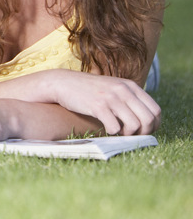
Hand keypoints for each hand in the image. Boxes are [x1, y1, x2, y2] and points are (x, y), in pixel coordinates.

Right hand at [42, 70, 160, 135]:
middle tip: (133, 135)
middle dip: (144, 133)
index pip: (156, 110)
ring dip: (129, 134)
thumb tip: (146, 118)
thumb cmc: (89, 89)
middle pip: (148, 119)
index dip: (154, 125)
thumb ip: (129, 98)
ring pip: (135, 125)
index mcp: (131, 86)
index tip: (144, 131)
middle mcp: (123, 90)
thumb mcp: (114, 87)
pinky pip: (115, 127)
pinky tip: (108, 129)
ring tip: (120, 133)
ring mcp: (111, 97)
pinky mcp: (98, 106)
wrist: (63, 83)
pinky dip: (114, 133)